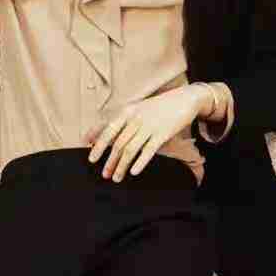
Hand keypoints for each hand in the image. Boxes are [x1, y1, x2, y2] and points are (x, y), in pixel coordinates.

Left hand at [87, 87, 201, 181]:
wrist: (184, 98)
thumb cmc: (158, 106)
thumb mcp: (137, 108)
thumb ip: (121, 121)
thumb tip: (103, 134)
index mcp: (127, 111)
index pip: (107, 130)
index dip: (97, 145)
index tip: (90, 158)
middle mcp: (135, 118)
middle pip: (117, 143)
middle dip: (109, 161)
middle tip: (104, 174)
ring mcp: (149, 126)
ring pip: (130, 149)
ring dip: (121, 166)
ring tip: (117, 177)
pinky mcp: (162, 134)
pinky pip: (148, 151)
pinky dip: (139, 162)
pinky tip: (133, 172)